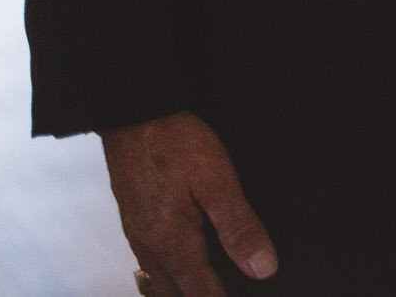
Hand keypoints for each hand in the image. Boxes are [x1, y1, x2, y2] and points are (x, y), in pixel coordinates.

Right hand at [104, 112, 275, 295]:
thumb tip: (262, 268)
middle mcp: (151, 248)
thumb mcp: (218, 182)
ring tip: (210, 286)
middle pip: (175, 295)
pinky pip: (150, 263)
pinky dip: (170, 274)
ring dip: (183, 291)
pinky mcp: (135, 222)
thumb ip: (239, 227)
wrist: (134, 116)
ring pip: (159, 282)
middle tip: (227, 293)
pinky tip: (187, 263)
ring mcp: (139, 236)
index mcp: (173, 244)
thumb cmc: (175, 144)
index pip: (201, 294)